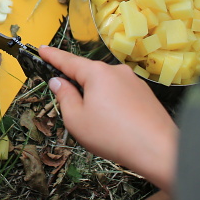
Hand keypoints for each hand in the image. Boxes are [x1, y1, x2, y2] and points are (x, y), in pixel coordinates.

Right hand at [39, 45, 177, 189]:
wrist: (158, 150)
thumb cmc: (113, 135)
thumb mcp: (76, 119)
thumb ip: (64, 97)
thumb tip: (58, 82)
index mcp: (96, 72)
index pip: (68, 60)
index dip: (52, 56)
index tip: (41, 49)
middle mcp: (116, 71)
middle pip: (88, 74)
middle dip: (77, 87)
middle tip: (72, 109)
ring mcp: (133, 81)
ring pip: (106, 86)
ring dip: (97, 99)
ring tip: (99, 126)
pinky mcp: (145, 94)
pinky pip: (121, 95)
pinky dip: (113, 105)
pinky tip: (115, 125)